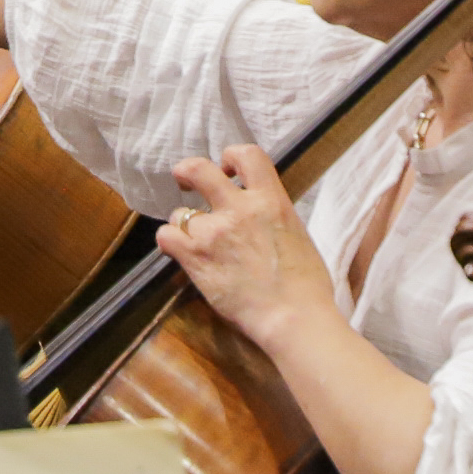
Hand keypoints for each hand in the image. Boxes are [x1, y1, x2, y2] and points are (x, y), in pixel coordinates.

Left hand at [157, 145, 334, 349]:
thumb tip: (257, 215)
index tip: (227, 170)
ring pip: (179, 212)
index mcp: (271, 201)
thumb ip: (271, 216)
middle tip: (186, 182)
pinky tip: (181, 253)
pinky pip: (165, 236)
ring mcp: (213, 232)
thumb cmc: (307, 286)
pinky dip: (170, 243)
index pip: (248, 155)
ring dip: (184, 225)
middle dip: (187, 171)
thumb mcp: (296, 235)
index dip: (231, 156)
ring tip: (196, 242)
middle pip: (197, 168)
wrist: (295, 319)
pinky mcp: (195, 257)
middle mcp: (239, 209)